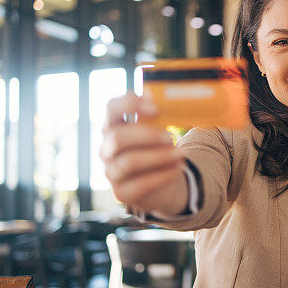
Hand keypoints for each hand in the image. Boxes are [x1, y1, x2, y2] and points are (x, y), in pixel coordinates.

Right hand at [100, 94, 188, 214]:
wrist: (163, 182)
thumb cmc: (158, 150)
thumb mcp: (159, 130)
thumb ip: (156, 116)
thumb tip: (154, 95)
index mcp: (114, 127)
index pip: (111, 108)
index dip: (130, 104)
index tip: (156, 109)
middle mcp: (107, 149)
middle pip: (118, 137)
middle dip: (147, 136)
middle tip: (171, 137)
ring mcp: (111, 172)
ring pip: (129, 162)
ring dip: (158, 157)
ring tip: (180, 154)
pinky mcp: (121, 192)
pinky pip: (138, 184)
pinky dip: (160, 176)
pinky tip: (176, 170)